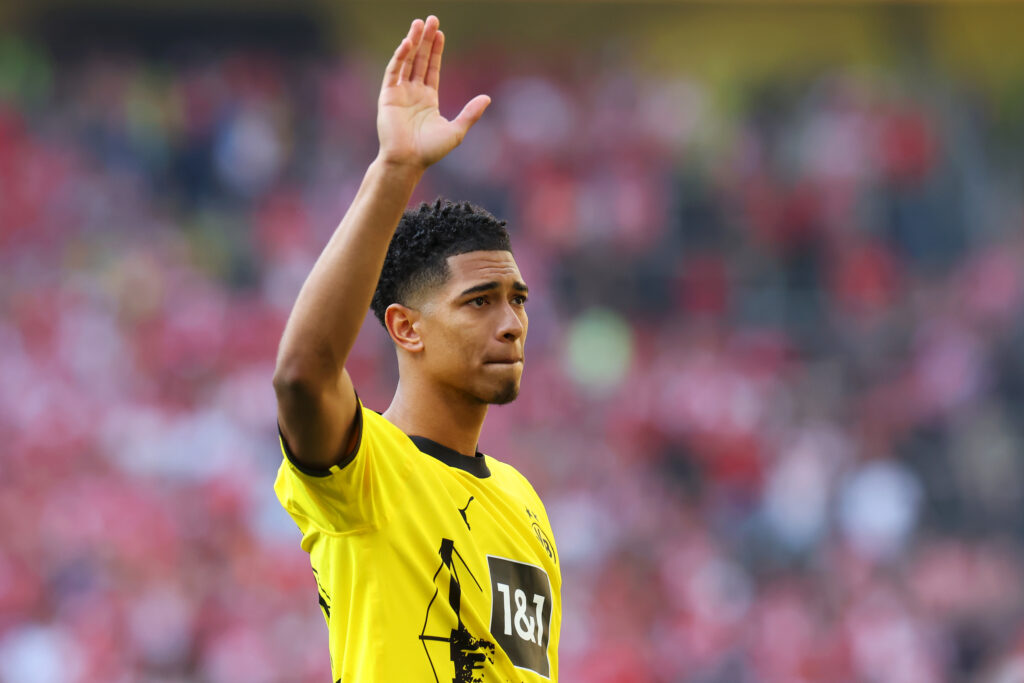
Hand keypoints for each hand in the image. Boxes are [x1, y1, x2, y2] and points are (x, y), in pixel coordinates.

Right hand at [376, 16, 490, 170]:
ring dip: (412, 42)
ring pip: (406, 61)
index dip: (436, 51)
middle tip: (431, 19)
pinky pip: (393, 71)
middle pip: (419, 60)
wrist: (409, 161)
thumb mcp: (456, 130)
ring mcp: (399, 93)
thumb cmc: (431, 150)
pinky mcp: (387, 96)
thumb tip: (487, 98)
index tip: (441, 33)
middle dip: (425, 40)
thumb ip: (471, 113)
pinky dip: (399, 57)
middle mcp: (413, 93)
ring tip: (419, 24)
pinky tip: (408, 43)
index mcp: (428, 100)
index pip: (432, 68)